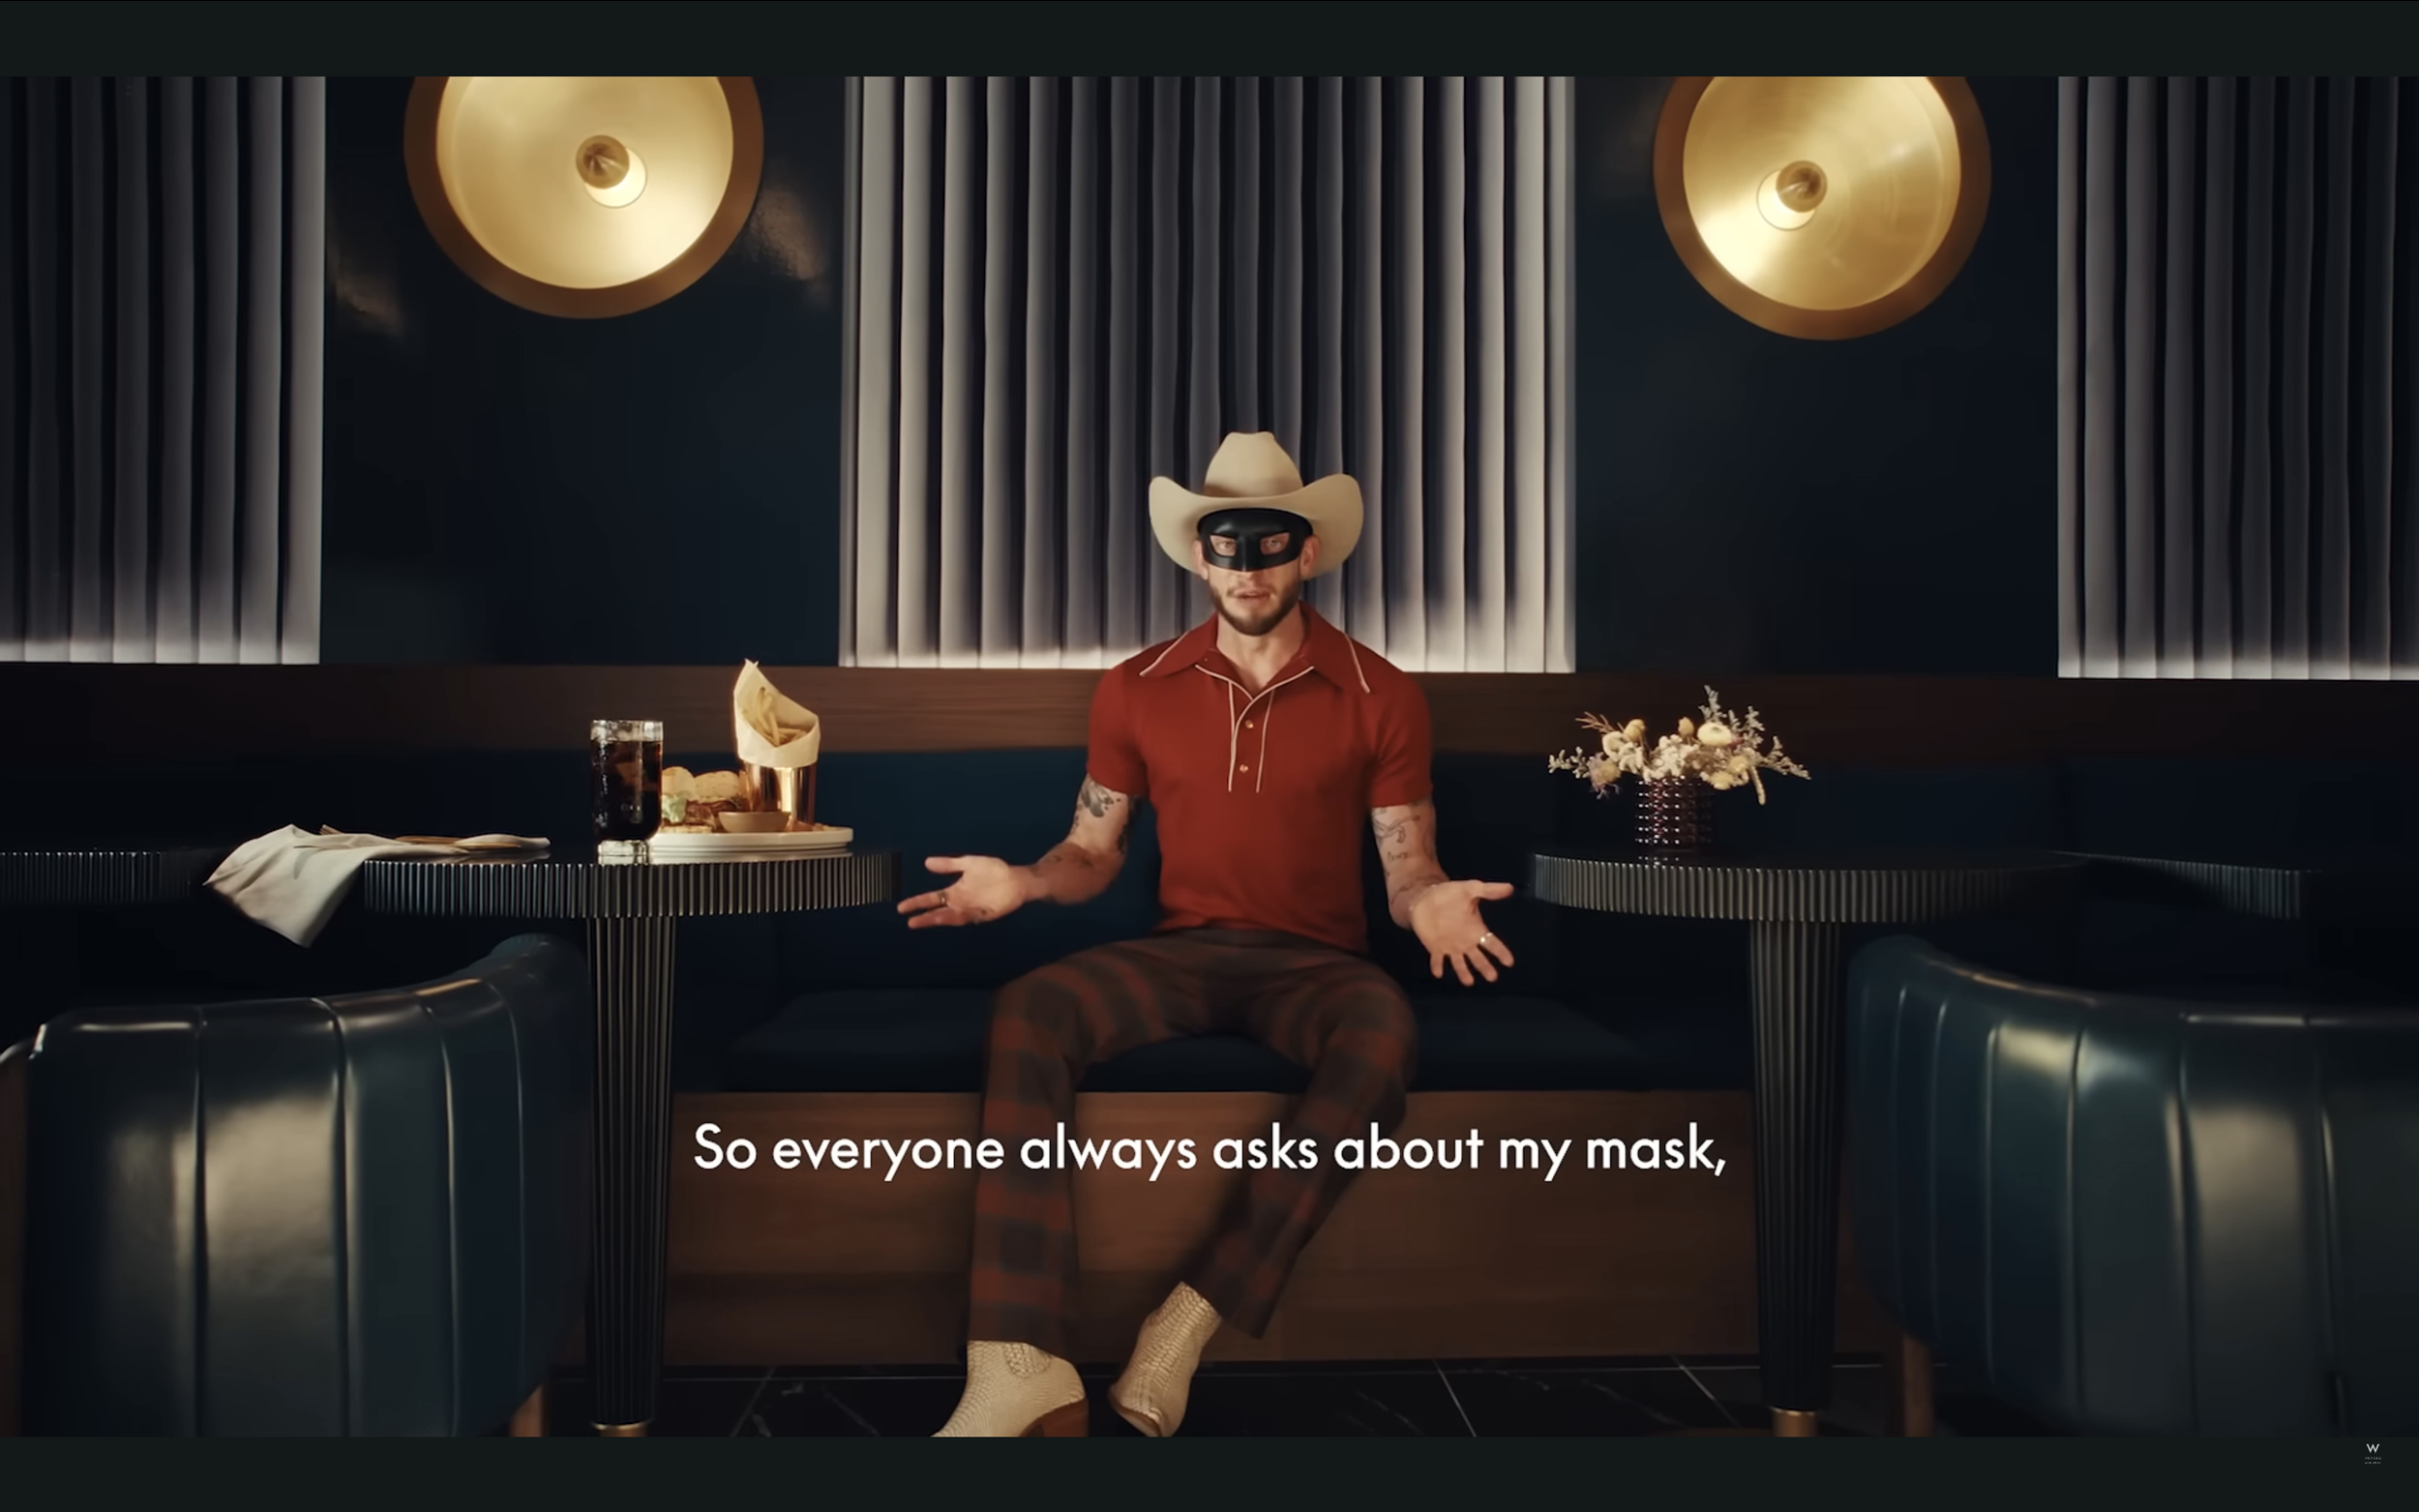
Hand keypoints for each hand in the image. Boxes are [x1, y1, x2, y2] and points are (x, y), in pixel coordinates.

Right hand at [898, 855, 1028, 927]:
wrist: (1016, 878)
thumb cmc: (993, 871)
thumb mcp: (968, 863)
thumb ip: (949, 864)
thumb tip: (926, 862)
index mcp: (955, 892)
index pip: (932, 899)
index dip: (917, 903)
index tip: (901, 907)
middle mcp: (961, 903)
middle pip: (939, 912)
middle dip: (926, 917)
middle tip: (910, 921)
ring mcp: (973, 909)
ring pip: (953, 917)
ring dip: (941, 919)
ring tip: (929, 920)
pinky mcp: (986, 913)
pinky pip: (972, 916)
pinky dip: (962, 917)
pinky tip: (953, 917)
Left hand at [1409, 879, 1515, 985]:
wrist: (1426, 898)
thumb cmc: (1450, 894)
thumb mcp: (1471, 889)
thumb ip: (1489, 890)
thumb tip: (1510, 888)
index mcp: (1476, 930)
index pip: (1491, 943)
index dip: (1500, 952)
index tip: (1509, 962)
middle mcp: (1466, 942)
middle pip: (1478, 958)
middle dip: (1485, 968)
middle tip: (1493, 977)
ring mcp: (1451, 946)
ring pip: (1460, 963)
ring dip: (1464, 973)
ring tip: (1469, 982)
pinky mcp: (1435, 948)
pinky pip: (1437, 960)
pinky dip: (1437, 966)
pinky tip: (1439, 973)